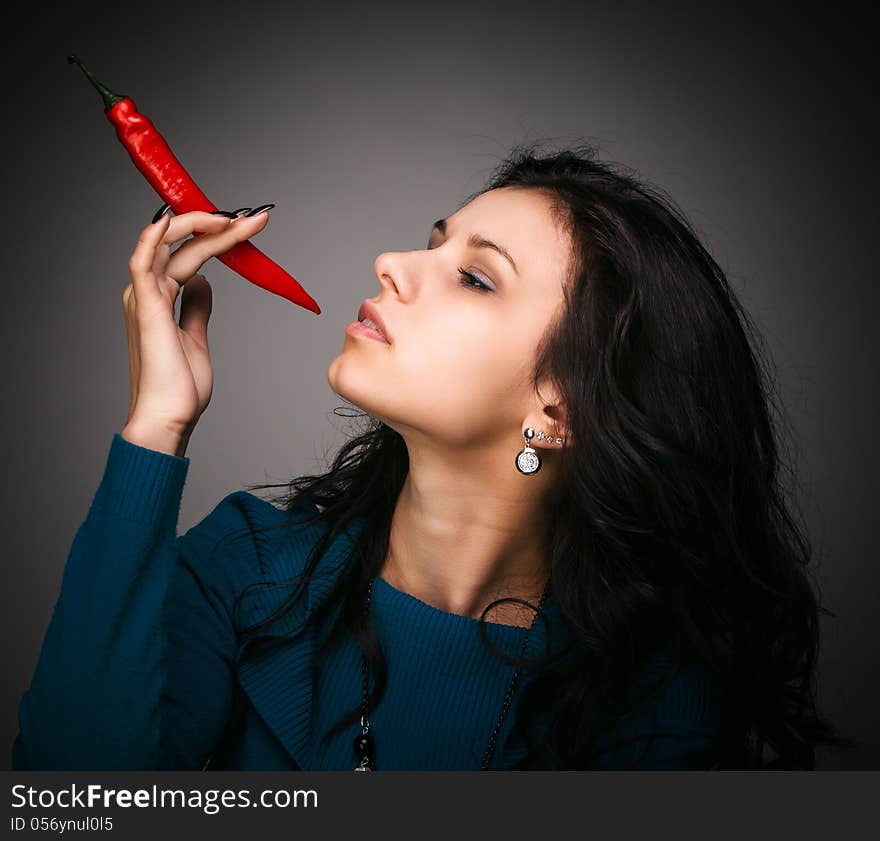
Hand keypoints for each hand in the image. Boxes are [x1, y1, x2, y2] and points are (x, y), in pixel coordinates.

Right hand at [121, 205, 270, 439]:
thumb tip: (202, 281)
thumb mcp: (195, 337)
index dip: (218, 237)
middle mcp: (147, 292)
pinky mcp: (146, 307)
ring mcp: (144, 298)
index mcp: (158, 298)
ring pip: (171, 245)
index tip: (248, 227)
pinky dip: (155, 237)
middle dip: (220, 226)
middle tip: (256, 218)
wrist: (169, 417)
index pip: (190, 254)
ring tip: (237, 218)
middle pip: (184, 245)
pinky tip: (172, 218)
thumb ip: (196, 307)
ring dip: (201, 225)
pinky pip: (143, 261)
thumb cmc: (180, 387)